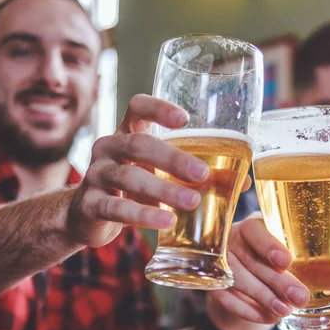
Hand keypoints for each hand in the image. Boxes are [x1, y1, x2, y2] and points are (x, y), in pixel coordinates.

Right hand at [67, 94, 208, 246]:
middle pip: (138, 144)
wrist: (87, 215)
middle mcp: (108, 147)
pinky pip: (116, 208)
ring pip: (129, 177)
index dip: (159, 108)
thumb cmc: (133, 186)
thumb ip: (196, 174)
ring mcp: (95, 174)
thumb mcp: (160, 174)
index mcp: (128, 132)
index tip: (185, 119)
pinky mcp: (89, 205)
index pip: (138, 107)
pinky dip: (142, 215)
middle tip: (202, 175)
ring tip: (192, 203)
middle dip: (173, 158)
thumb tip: (242, 182)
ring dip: (163, 190)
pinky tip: (165, 222)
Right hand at [209, 212, 329, 323]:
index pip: (257, 230)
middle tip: (300, 296)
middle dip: (276, 280)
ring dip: (262, 297)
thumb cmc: (283, 259)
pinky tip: (266, 318)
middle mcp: (234, 238)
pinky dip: (246, 310)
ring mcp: (221, 261)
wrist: (250, 278)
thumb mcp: (305, 253)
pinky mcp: (214, 284)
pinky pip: (226, 298)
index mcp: (257, 223)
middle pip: (250, 259)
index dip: (269, 245)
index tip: (286, 261)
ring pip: (237, 279)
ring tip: (284, 311)